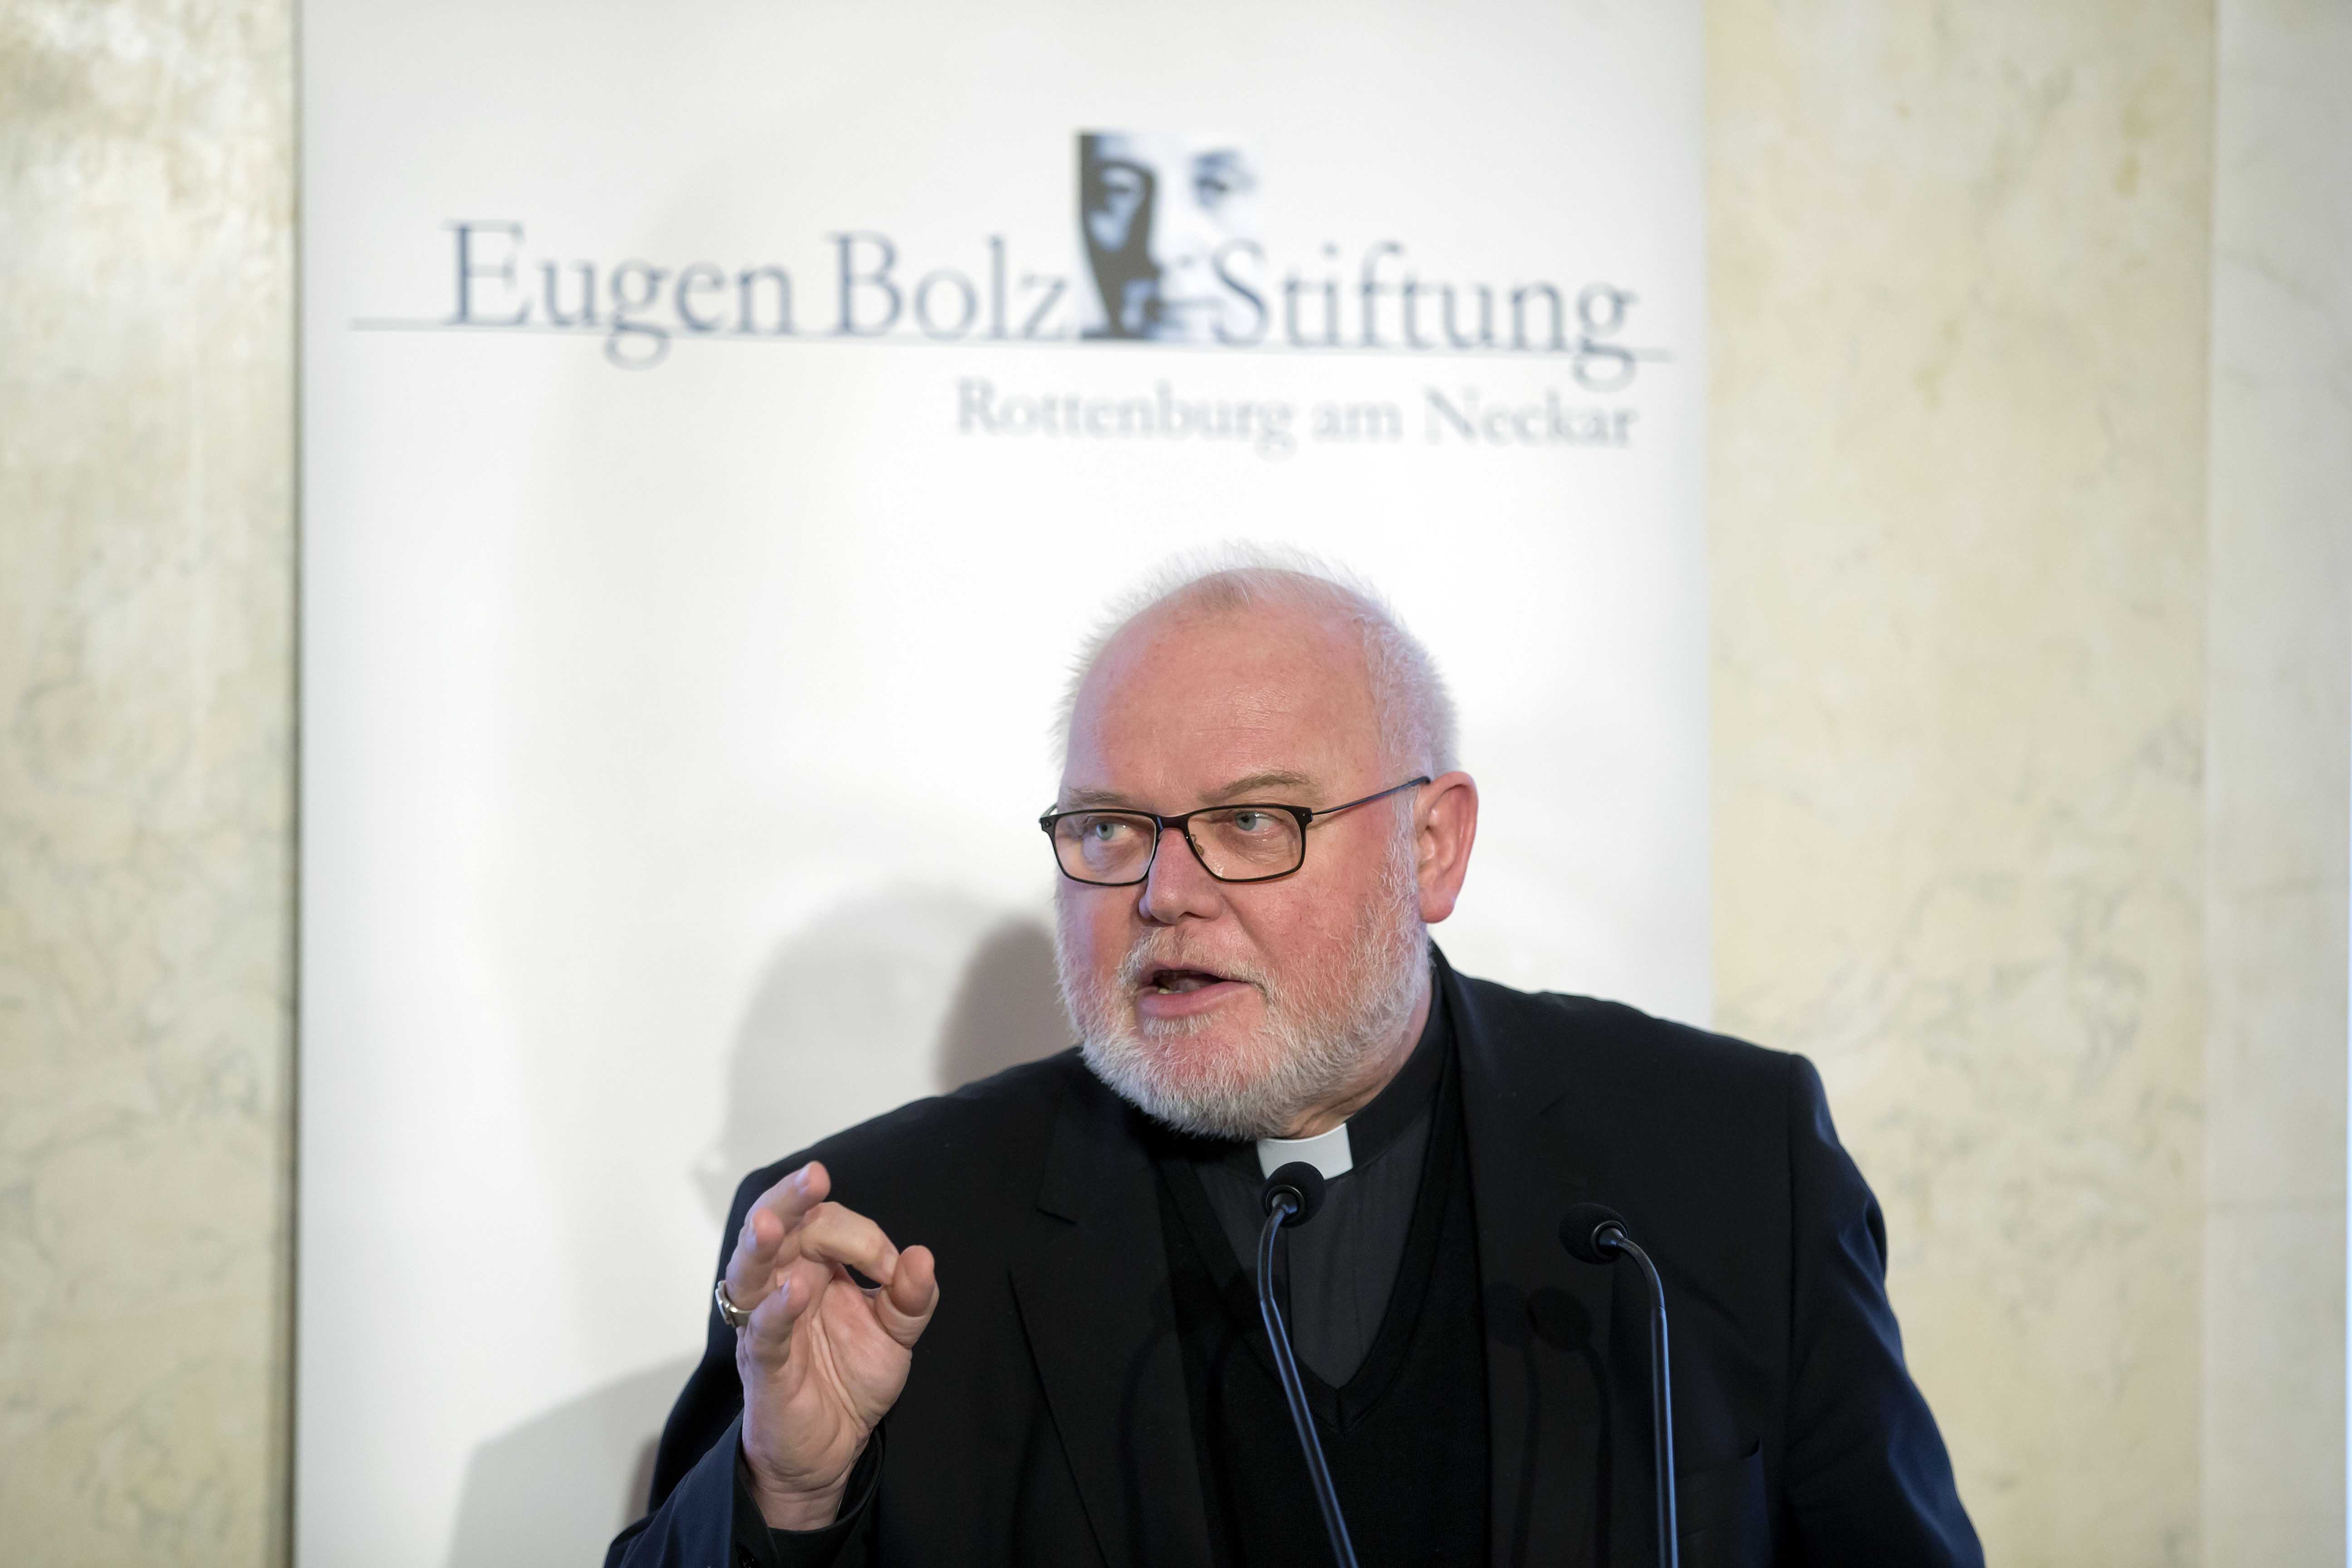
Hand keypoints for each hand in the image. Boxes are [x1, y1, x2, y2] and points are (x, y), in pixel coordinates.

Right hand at [722, 1161, 939, 1529]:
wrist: (832, 1448)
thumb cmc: (852, 1379)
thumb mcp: (897, 1334)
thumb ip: (912, 1296)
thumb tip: (922, 1256)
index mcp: (814, 1267)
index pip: (828, 1224)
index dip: (864, 1236)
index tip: (891, 1270)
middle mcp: (783, 1284)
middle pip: (777, 1228)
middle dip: (790, 1199)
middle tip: (813, 1176)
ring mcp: (766, 1322)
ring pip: (750, 1272)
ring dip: (761, 1245)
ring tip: (771, 1224)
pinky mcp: (763, 1365)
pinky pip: (763, 1332)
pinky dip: (775, 1311)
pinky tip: (793, 1293)